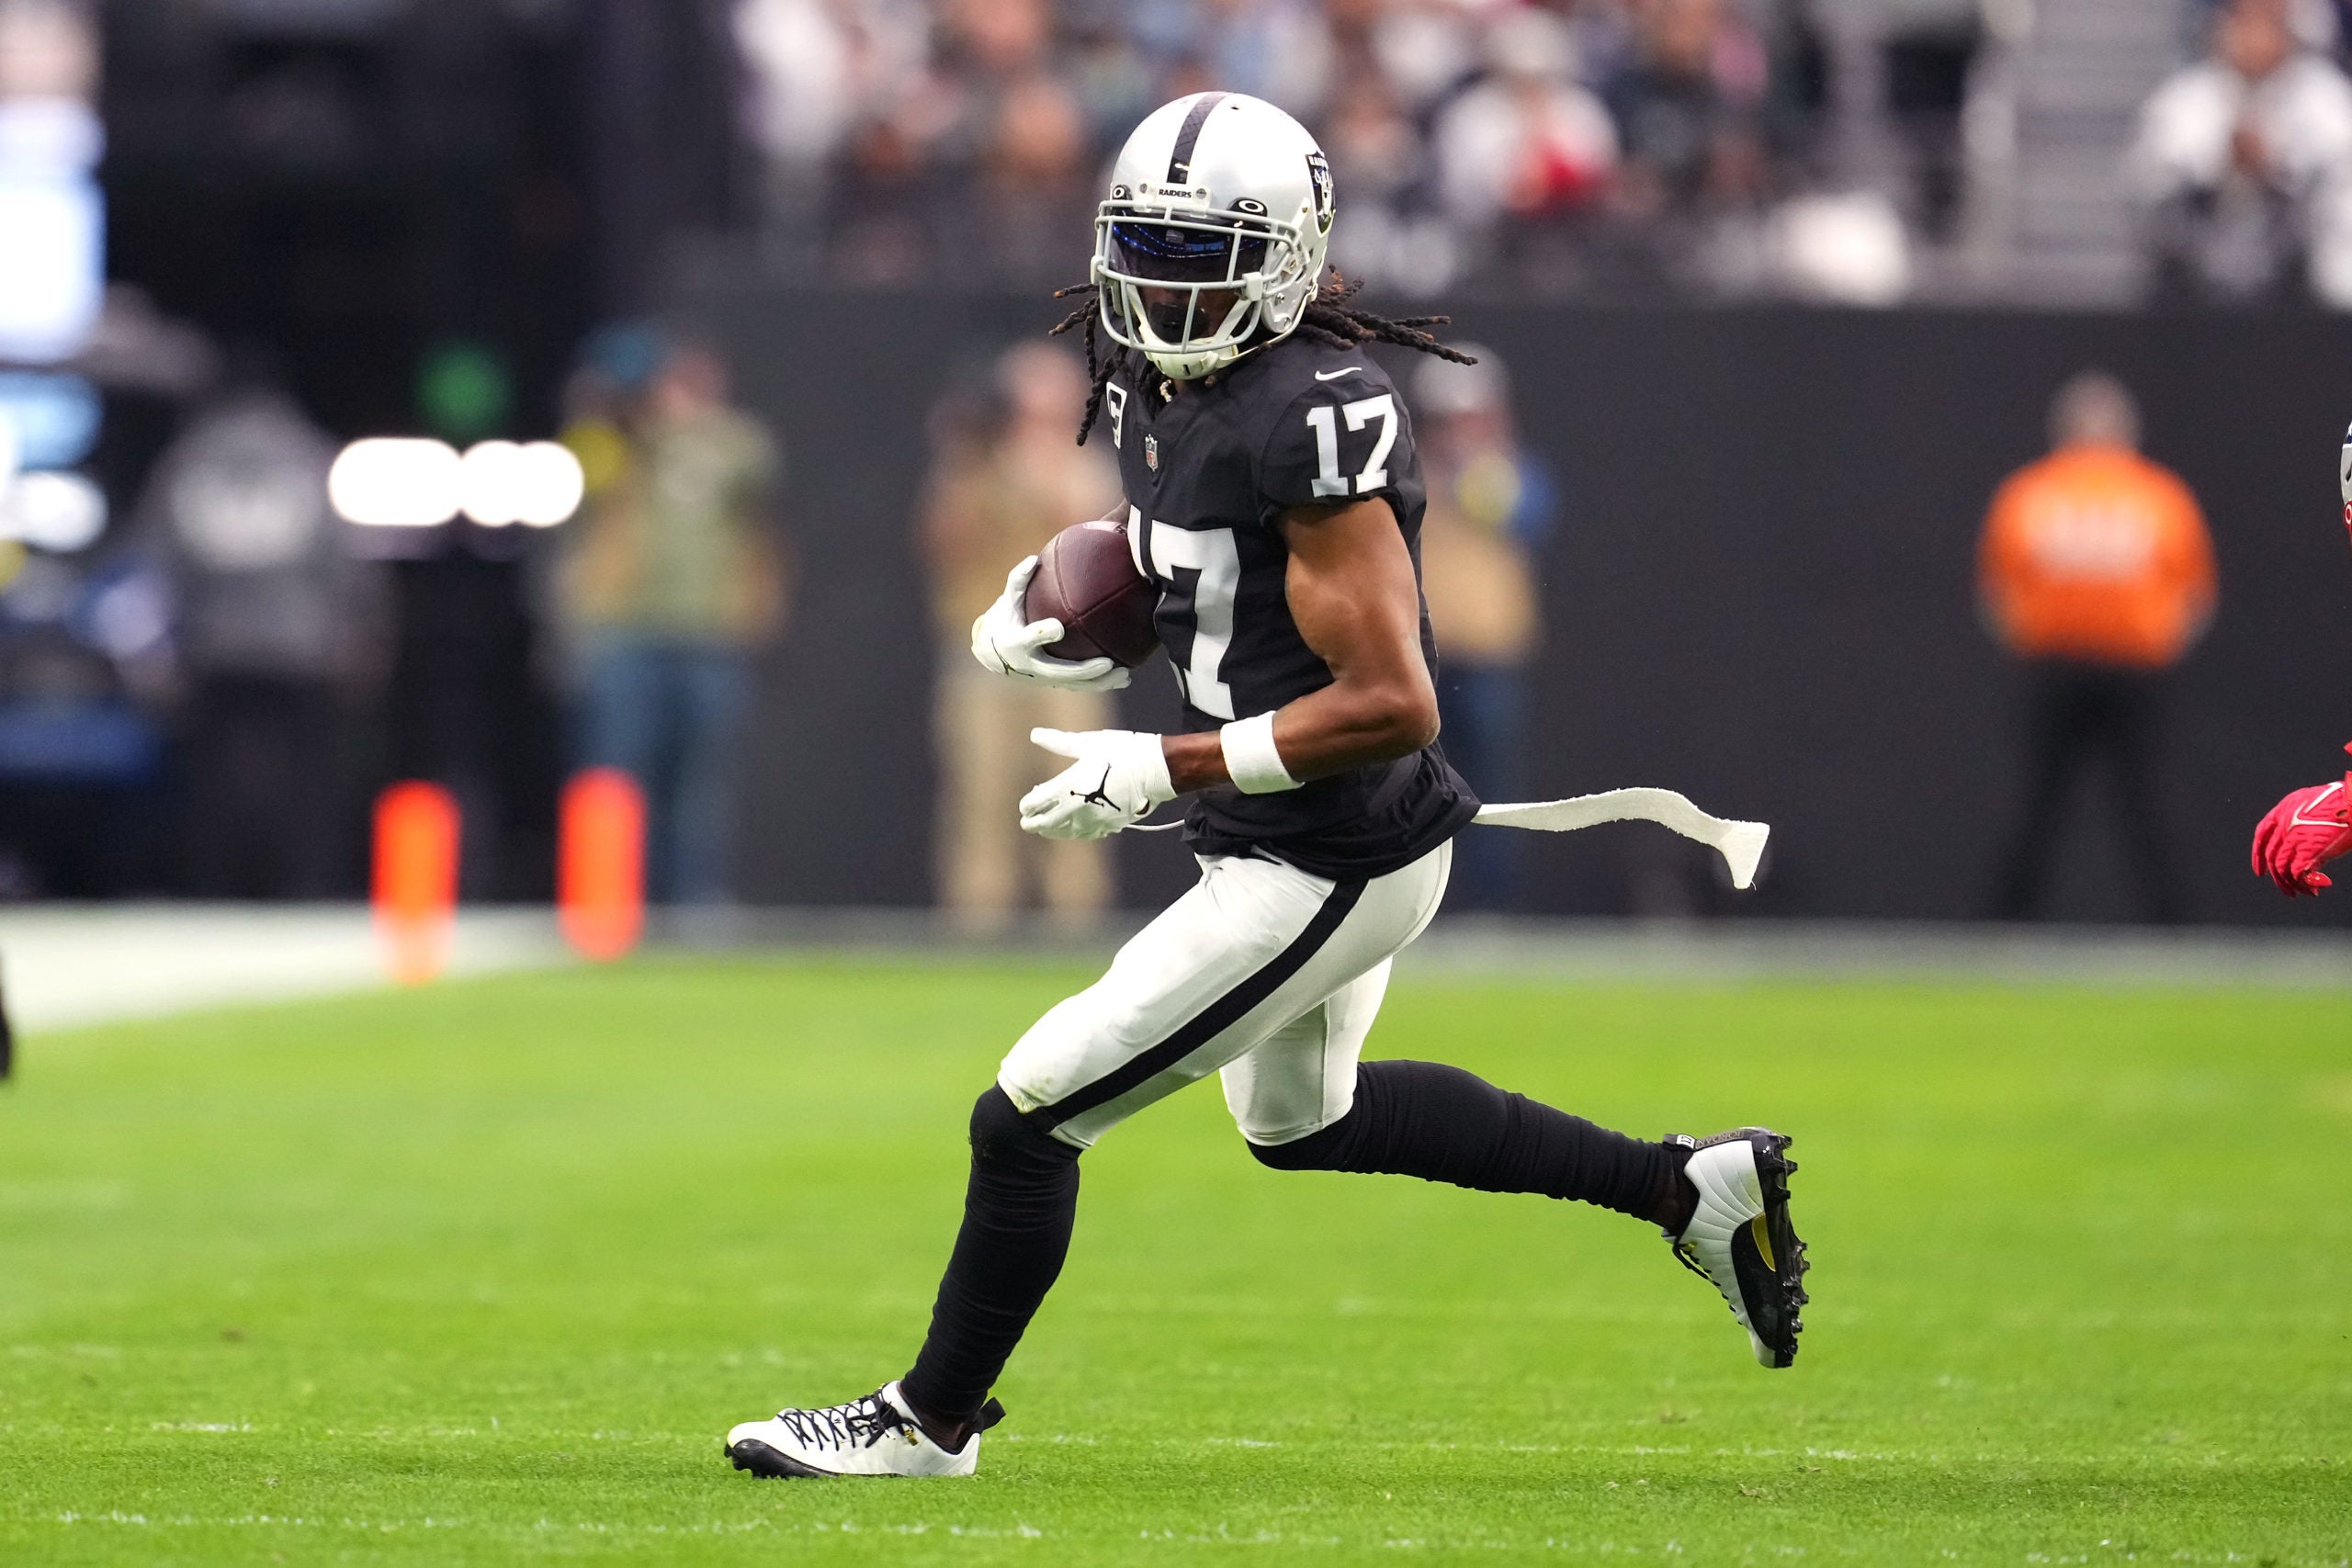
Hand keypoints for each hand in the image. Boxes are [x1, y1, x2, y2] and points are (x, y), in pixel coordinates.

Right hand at [970, 556, 1130, 691]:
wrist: (993, 654)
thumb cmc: (1005, 620)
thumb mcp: (1007, 600)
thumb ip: (1018, 580)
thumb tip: (1033, 559)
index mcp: (1016, 644)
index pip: (1029, 639)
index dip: (1041, 634)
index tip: (1057, 628)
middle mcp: (1030, 666)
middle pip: (1060, 672)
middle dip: (1084, 670)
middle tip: (1107, 663)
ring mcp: (1043, 678)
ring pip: (1074, 684)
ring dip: (1100, 682)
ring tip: (1125, 676)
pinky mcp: (1053, 682)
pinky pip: (1079, 685)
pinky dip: (1101, 683)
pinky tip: (1125, 679)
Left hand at [1018, 727, 1174, 840]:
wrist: (1157, 770)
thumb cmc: (1123, 752)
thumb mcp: (1088, 743)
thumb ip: (1059, 742)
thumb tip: (1035, 734)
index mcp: (1069, 786)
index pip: (1037, 803)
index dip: (1028, 805)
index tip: (1025, 804)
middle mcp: (1078, 807)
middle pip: (1047, 823)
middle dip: (1034, 823)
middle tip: (1027, 822)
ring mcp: (1094, 819)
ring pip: (1065, 833)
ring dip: (1053, 831)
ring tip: (1046, 829)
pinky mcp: (1110, 824)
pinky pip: (1087, 834)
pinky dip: (1076, 833)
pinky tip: (1074, 830)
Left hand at [2252, 766, 2351, 896]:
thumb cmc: (2342, 801)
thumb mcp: (2314, 804)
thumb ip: (2302, 821)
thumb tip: (2305, 846)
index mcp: (2283, 809)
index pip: (2262, 835)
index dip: (2258, 856)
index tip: (2260, 872)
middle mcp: (2284, 824)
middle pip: (2273, 857)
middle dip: (2279, 878)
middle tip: (2289, 891)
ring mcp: (2293, 838)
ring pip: (2282, 869)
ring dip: (2292, 885)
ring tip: (2305, 893)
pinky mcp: (2308, 850)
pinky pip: (2297, 874)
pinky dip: (2305, 884)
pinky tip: (2315, 889)